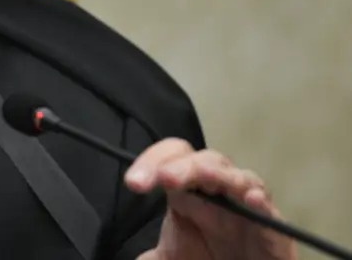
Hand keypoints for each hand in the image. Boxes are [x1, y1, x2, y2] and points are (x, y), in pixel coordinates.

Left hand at [127, 139, 295, 259]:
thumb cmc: (210, 259)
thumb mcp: (172, 257)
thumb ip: (153, 254)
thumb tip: (138, 257)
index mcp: (191, 191)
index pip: (171, 159)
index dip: (152, 162)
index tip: (134, 182)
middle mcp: (220, 192)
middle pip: (203, 161)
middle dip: (182, 165)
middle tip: (164, 179)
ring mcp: (247, 208)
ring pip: (239, 177)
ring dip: (220, 174)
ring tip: (204, 176)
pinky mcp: (273, 230)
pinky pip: (270, 211)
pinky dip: (262, 203)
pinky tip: (252, 199)